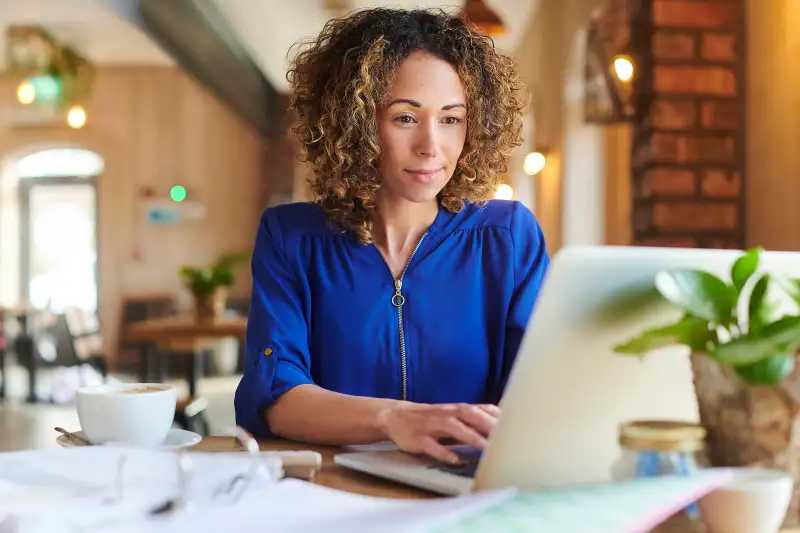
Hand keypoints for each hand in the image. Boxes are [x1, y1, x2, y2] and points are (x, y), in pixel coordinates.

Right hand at [379, 402, 500, 463]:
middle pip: (469, 414)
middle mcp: (446, 413)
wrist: (395, 416)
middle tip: (505, 438)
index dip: (497, 416)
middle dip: (487, 424)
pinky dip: (442, 451)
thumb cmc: (432, 420)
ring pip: (452, 427)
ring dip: (470, 436)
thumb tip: (502, 425)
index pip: (481, 409)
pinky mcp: (417, 437)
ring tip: (485, 448)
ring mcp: (431, 424)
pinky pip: (430, 444)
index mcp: (457, 409)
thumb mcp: (453, 416)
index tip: (516, 427)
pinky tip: (454, 460)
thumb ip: (475, 419)